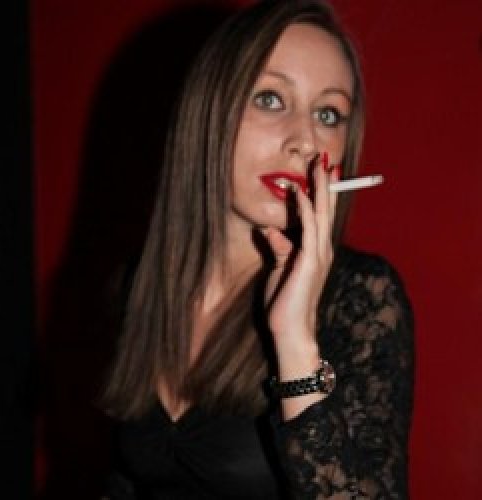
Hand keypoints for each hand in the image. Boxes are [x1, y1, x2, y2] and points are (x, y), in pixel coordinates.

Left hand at [260, 157, 338, 355]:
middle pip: (326, 209)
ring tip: (319, 165)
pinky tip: (301, 193)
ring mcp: (318, 255)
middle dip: (325, 184)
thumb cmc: (285, 302)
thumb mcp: (279, 268)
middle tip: (324, 159)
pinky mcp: (309, 262)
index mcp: (317, 251)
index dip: (322, 194)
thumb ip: (279, 247)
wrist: (291, 330)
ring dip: (319, 189)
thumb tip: (271, 229)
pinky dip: (305, 210)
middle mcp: (322, 249)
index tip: (319, 173)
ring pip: (321, 214)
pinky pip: (308, 230)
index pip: (321, 216)